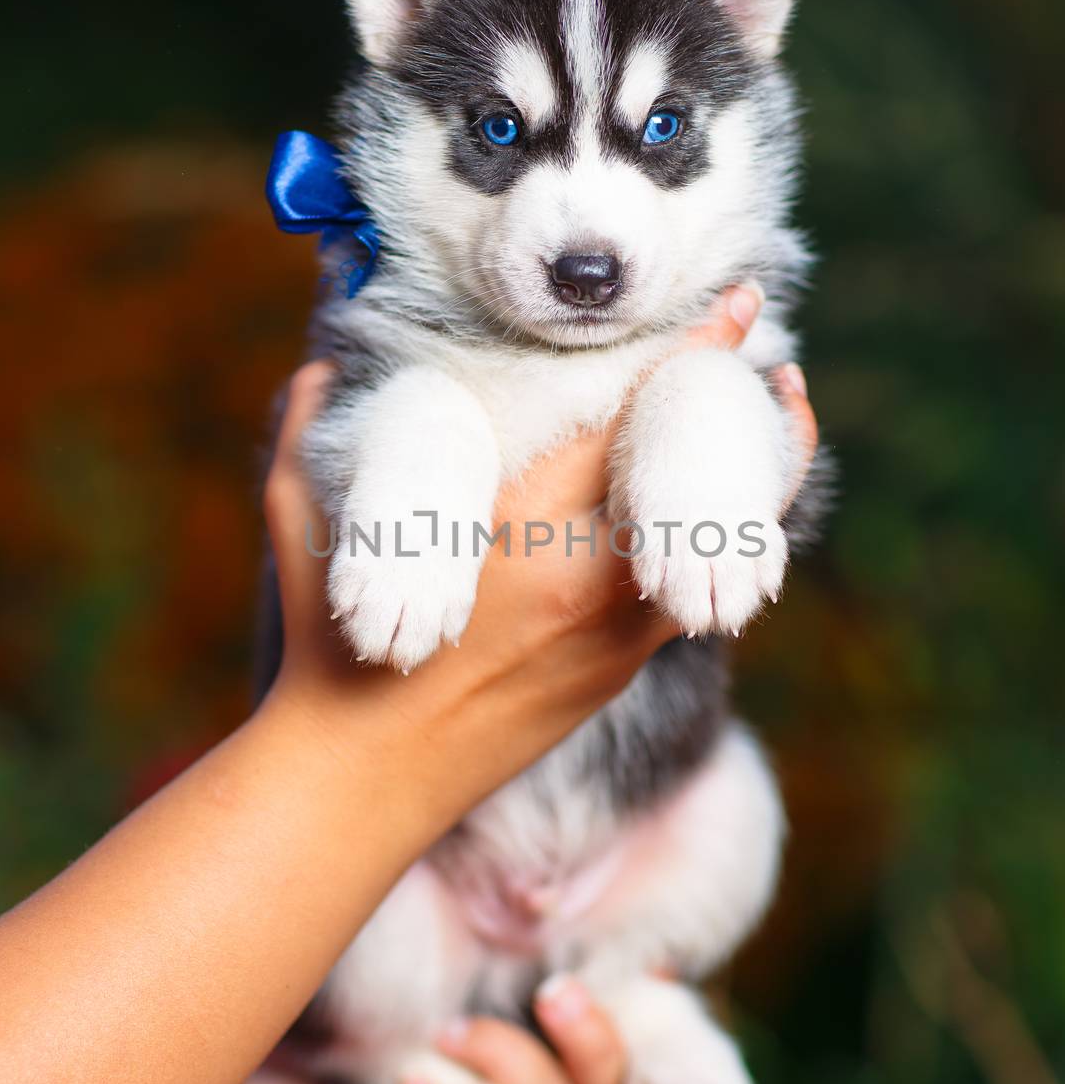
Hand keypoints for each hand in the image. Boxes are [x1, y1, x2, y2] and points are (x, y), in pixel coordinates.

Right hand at [261, 284, 817, 836]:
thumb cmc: (330, 643)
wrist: (367, 777)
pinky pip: (691, 596)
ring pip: (720, 550)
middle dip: (754, 420)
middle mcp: (591, 580)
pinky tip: (711, 519)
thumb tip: (319, 361)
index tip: (744, 306)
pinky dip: (713, 549)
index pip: (634, 421)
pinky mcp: (619, 673)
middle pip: (704, 482)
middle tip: (782, 371)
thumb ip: (311, 424)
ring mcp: (617, 636)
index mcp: (522, 525)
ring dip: (750, 489)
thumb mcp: (301, 517)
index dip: (700, 355)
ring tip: (771, 439)